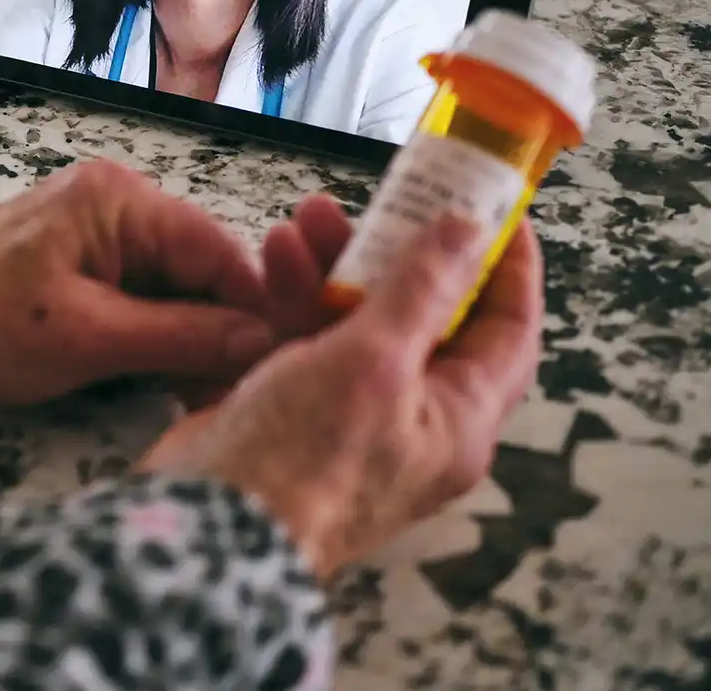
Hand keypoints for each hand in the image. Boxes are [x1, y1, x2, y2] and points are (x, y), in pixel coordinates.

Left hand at [0, 160, 277, 409]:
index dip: (254, 317)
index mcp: (120, 200)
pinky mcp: (77, 260)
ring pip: (177, 288)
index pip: (224, 253)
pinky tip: (156, 379)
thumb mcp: (89, 340)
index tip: (269, 376)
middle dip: (220, 333)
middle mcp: (115, 200)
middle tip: (223, 398)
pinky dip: (153, 336)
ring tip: (188, 396)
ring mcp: (95, 229)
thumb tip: (266, 343)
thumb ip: (184, 337)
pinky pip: (141, 295)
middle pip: (205, 269)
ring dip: (187, 341)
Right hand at [142, 198, 544, 577]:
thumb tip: (469, 229)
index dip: (507, 266)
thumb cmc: (307, 455)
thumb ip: (422, 288)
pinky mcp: (294, 406)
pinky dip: (294, 296)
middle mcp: (414, 417)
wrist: (211, 522)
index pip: (508, 330)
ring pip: (358, 320)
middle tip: (379, 197)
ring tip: (306, 216)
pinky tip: (274, 254)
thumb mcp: (373, 361)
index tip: (494, 205)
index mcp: (459, 418)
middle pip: (424, 316)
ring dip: (337, 265)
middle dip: (396, 251)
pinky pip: (308, 338)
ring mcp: (351, 412)